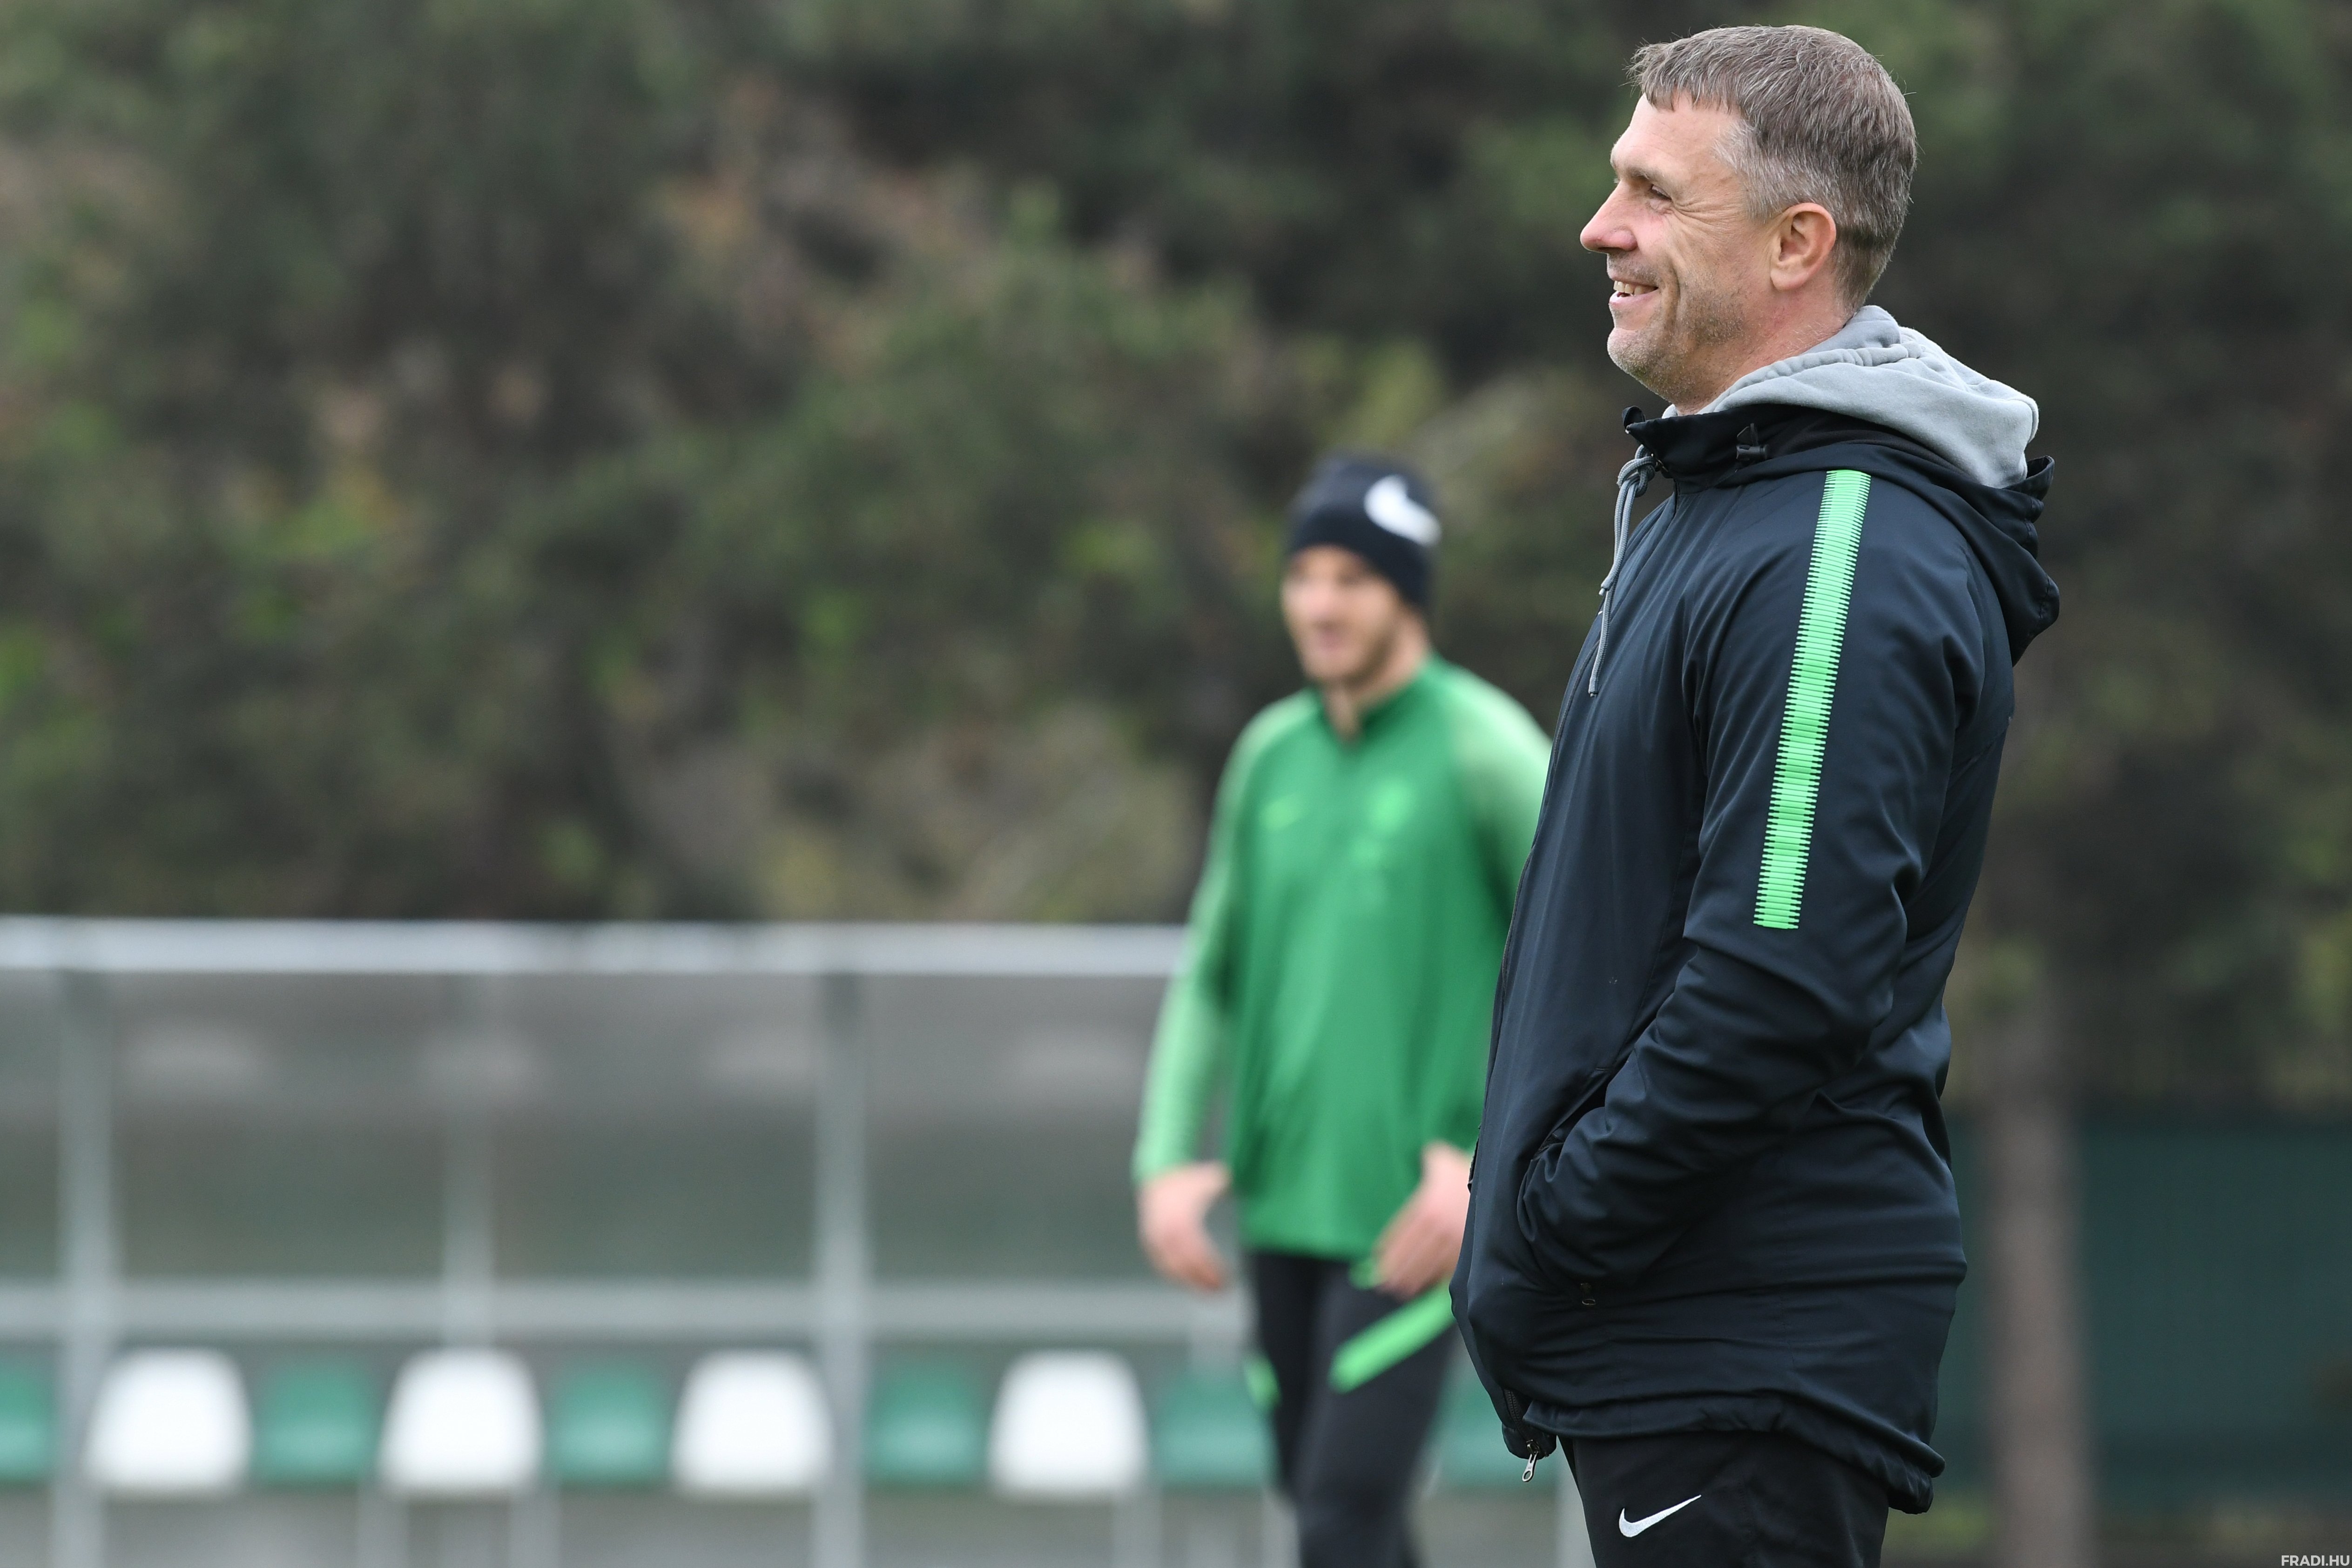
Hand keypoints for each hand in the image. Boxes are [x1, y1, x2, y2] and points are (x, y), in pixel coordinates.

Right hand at [1138, 1161, 1231, 1291]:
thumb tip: (1250, 1184)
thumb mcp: (1211, 1178)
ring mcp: (1156, 1239)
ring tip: (1210, 1291)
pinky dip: (1177, 1276)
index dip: (1211, 1268)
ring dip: (1191, 1282)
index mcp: (1182, 1218)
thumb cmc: (1188, 1182)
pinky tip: (1192, 1283)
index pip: (1198, 1251)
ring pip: (1173, 1268)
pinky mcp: (1151, 1244)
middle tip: (1221, 1290)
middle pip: (1186, 1264)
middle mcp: (1166, 1232)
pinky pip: (1163, 1265)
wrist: (1158, 1177)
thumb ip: (1228, 1185)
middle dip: (1203, 1280)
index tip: (1226, 1278)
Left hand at [1372, 1142, 1471, 1296]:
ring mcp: (1454, 1239)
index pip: (1403, 1232)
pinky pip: (1450, 1267)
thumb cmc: (1469, 1170)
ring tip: (1402, 1290)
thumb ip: (1430, 1160)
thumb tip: (1426, 1157)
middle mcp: (1438, 1225)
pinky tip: (1429, 1285)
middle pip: (1413, 1252)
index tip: (1378, 1261)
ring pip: (1430, 1263)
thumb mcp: (1444, 1159)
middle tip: (1386, 1283)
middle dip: (1399, 1269)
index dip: (1390, 1248)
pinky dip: (1437, 1278)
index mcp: (1427, 1206)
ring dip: (1415, 1278)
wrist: (1505, 1183)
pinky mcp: (1470, 1248)